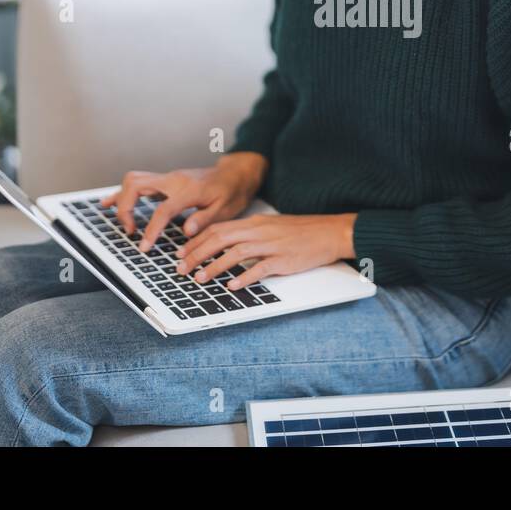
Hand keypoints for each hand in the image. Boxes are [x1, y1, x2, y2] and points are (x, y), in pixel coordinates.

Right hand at [97, 153, 267, 252]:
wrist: (235, 174)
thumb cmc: (231, 192)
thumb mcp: (225, 209)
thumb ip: (204, 220)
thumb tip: (186, 232)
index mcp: (188, 190)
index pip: (163, 209)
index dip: (152, 229)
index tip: (145, 246)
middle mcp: (173, 180)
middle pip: (136, 185)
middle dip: (126, 209)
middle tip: (132, 231)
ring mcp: (167, 178)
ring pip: (133, 180)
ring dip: (122, 200)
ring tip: (124, 223)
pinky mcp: (164, 180)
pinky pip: (138, 182)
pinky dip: (122, 193)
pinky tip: (108, 203)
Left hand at [174, 212, 356, 290]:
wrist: (330, 232)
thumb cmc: (302, 233)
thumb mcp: (271, 228)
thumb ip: (250, 236)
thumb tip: (227, 249)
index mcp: (254, 223)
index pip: (218, 228)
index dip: (196, 241)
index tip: (181, 253)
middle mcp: (259, 231)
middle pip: (220, 239)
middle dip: (196, 254)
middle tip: (181, 269)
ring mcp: (271, 245)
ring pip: (235, 252)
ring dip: (214, 266)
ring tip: (200, 279)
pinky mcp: (283, 259)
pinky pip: (260, 268)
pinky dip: (244, 277)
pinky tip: (232, 286)